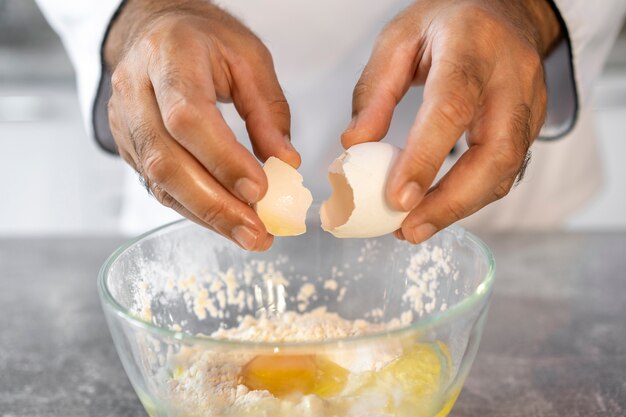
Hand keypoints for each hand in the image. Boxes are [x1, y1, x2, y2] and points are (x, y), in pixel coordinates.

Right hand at [105, 0, 299, 250]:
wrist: (155, 31)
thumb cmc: (204, 40)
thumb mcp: (249, 58)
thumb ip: (267, 111)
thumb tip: (286, 164)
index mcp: (169, 56)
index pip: (188, 117)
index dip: (222, 159)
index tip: (260, 191)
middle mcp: (136, 90)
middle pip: (166, 160)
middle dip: (215, 205)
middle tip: (257, 233)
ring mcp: (125, 121)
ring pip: (158, 181)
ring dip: (206, 216)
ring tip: (248, 236)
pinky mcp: (128, 146)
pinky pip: (157, 186)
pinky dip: (193, 209)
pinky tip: (225, 222)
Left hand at [342, 0, 560, 242]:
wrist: (506, 12)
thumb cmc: (447, 22)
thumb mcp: (399, 39)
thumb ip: (375, 90)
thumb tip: (356, 145)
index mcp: (472, 45)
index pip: (451, 107)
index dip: (425, 158)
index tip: (396, 198)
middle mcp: (511, 76)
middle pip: (495, 151)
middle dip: (450, 201)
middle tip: (407, 229)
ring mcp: (530, 103)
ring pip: (506, 169)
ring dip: (459, 207)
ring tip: (413, 228)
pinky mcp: (532, 125)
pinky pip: (506, 171)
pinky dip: (470, 197)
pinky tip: (437, 209)